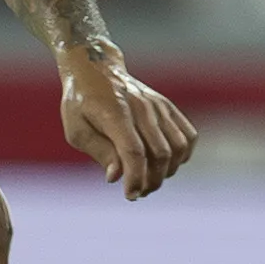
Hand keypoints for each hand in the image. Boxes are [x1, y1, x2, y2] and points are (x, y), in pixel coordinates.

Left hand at [57, 42, 197, 199]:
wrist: (95, 68)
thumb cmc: (81, 103)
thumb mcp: (76, 129)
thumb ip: (99, 152)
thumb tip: (116, 177)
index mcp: (115, 112)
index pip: (133, 151)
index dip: (135, 178)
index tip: (130, 195)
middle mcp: (142, 107)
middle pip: (159, 153)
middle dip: (151, 181)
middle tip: (138, 192)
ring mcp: (158, 106)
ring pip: (177, 147)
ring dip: (167, 172)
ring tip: (150, 181)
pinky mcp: (168, 107)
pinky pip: (188, 136)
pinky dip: (182, 155)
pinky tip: (166, 164)